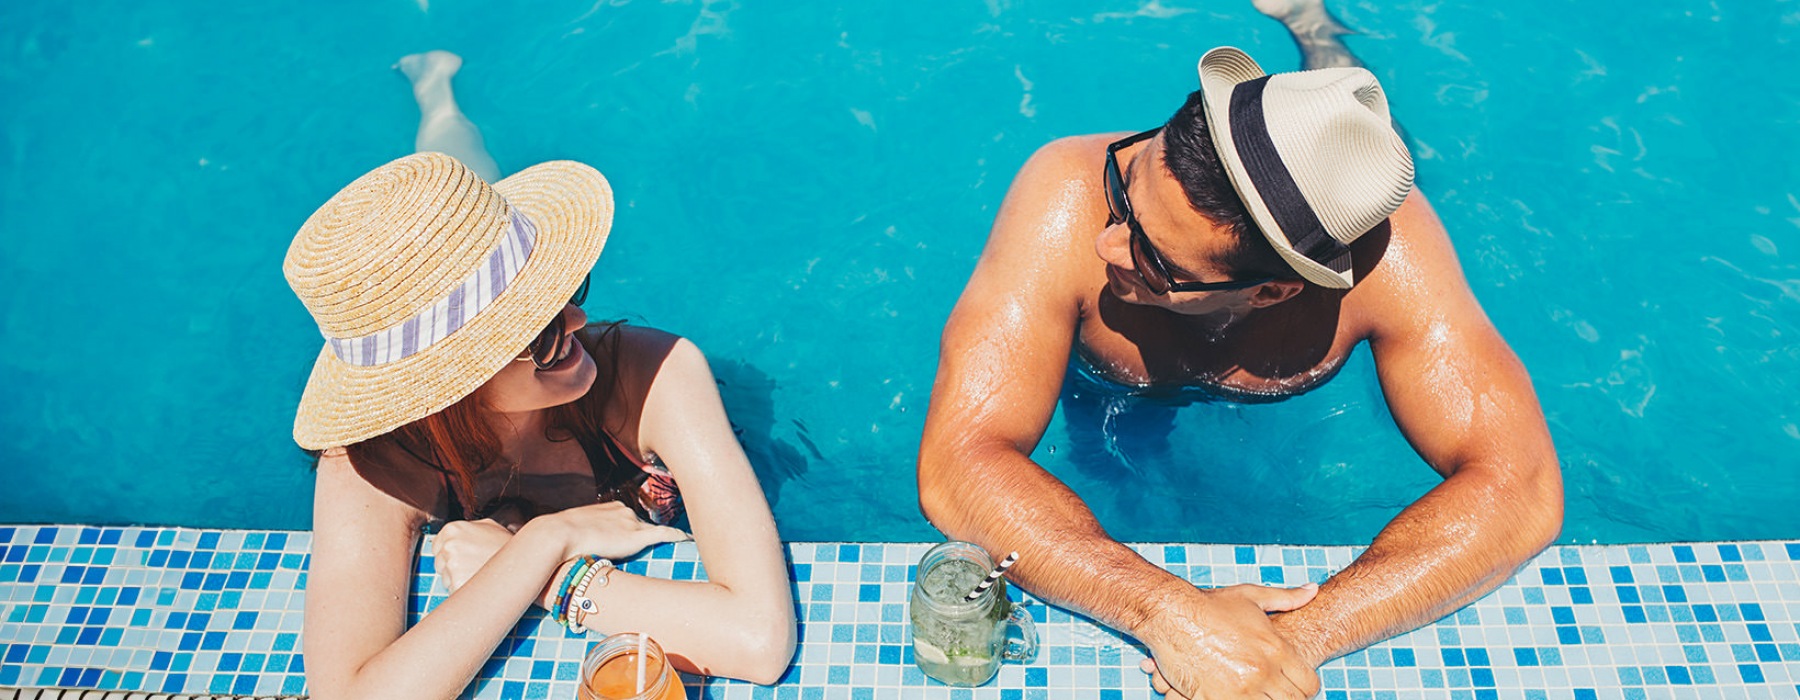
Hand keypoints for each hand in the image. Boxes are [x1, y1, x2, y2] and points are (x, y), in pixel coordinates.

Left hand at [431, 518, 514, 592]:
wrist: (525, 562)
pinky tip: (480, 583)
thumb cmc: (508, 546)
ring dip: (458, 580)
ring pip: (445, 580)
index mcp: (452, 530)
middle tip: (473, 566)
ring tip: (479, 574)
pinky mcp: (458, 584)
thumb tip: (456, 534)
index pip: (436, 547)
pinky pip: (454, 591)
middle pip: (439, 564)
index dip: (449, 554)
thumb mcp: (490, 527)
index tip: (462, 557)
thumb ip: (468, 528)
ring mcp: (453, 566)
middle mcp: (449, 546)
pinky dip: (465, 591)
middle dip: (452, 568)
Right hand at [543, 500, 691, 561]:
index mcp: (611, 508)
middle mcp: (625, 512)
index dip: (636, 528)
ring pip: (655, 530)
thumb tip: (583, 547)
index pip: (630, 518)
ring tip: (681, 542)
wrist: (558, 535)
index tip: (643, 534)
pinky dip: (677, 536)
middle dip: (652, 534)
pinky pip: (664, 534)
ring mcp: (632, 523)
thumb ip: (587, 534)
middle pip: (644, 524)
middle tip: (668, 539)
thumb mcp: (575, 530)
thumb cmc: (560, 536)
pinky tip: (688, 540)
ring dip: (666, 537)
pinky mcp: (636, 537)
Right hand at [1137, 582, 1320, 698]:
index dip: (1304, 688)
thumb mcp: (1251, 597)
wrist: (1171, 614)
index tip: (1292, 685)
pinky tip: (1229, 693)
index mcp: (1276, 649)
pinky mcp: (1216, 699)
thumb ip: (1286, 598)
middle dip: (1285, 698)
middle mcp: (1263, 672)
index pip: (1309, 684)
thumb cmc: (1210, 604)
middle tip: (1269, 690)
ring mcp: (1240, 689)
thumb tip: (1313, 590)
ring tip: (1248, 690)